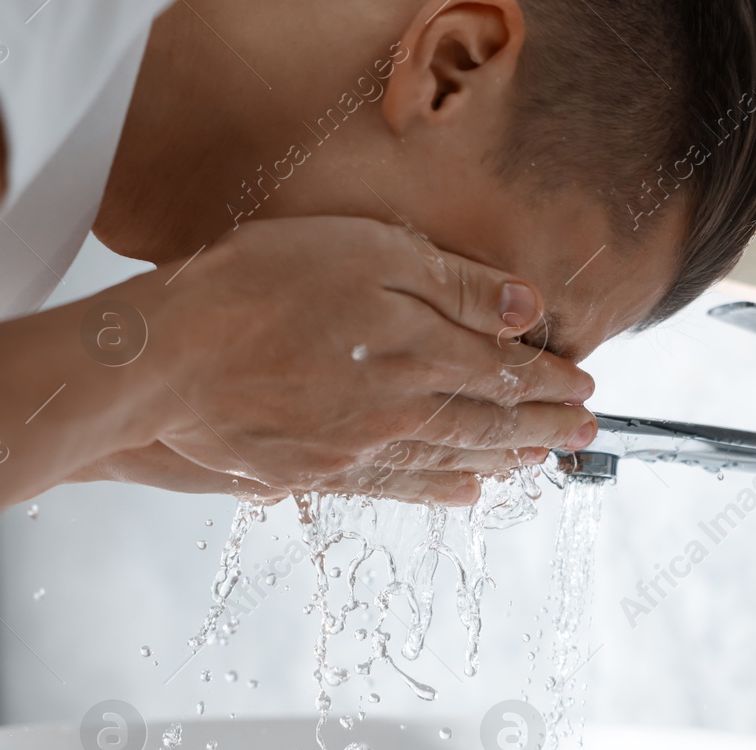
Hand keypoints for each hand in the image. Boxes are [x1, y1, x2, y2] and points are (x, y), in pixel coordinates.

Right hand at [115, 216, 594, 502]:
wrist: (168, 357)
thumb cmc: (256, 285)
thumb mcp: (364, 252)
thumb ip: (450, 283)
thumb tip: (524, 308)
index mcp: (420, 348)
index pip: (505, 371)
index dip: (551, 381)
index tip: (586, 388)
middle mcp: (401, 408)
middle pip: (489, 421)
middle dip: (545, 427)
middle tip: (586, 435)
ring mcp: (359, 448)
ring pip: (451, 457)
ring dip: (504, 460)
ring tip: (541, 463)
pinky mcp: (316, 472)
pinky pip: (396, 486)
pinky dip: (439, 489)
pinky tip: (465, 492)